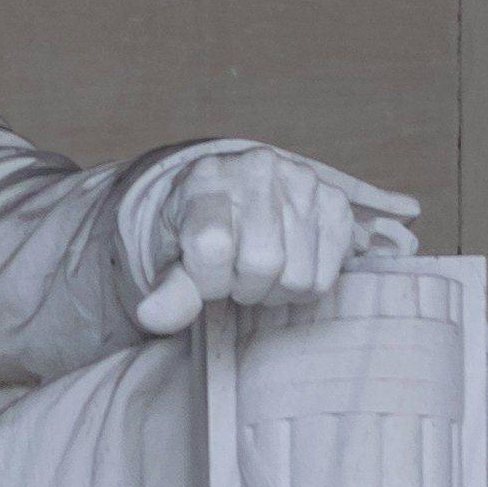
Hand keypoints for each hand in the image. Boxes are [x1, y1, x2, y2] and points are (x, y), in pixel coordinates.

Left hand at [126, 146, 419, 336]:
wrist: (227, 199)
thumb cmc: (195, 232)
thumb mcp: (172, 259)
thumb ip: (169, 289)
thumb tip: (152, 317)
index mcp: (207, 178)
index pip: (214, 247)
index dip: (208, 280)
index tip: (203, 276)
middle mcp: (259, 169)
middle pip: (264, 265)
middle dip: (243, 286)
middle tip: (233, 274)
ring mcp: (303, 182)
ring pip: (298, 277)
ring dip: (274, 289)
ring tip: (260, 268)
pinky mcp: (334, 203)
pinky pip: (325, 277)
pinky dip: (302, 285)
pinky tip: (286, 263)